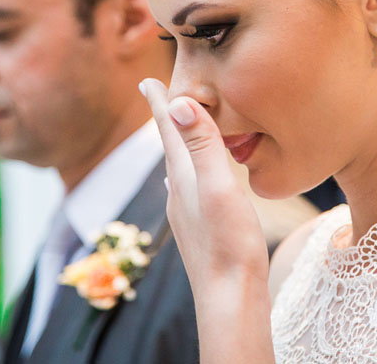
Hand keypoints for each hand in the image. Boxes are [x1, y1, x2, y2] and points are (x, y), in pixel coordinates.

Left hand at [138, 78, 268, 288]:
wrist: (229, 297)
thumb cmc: (230, 242)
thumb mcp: (219, 187)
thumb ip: (202, 147)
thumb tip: (178, 103)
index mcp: (183, 175)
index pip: (168, 129)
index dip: (159, 102)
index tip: (146, 80)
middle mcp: (178, 191)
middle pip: (170, 145)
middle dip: (168, 118)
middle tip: (162, 94)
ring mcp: (186, 211)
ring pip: (179, 166)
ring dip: (179, 143)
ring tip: (179, 131)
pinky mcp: (198, 227)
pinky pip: (189, 185)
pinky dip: (190, 169)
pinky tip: (186, 180)